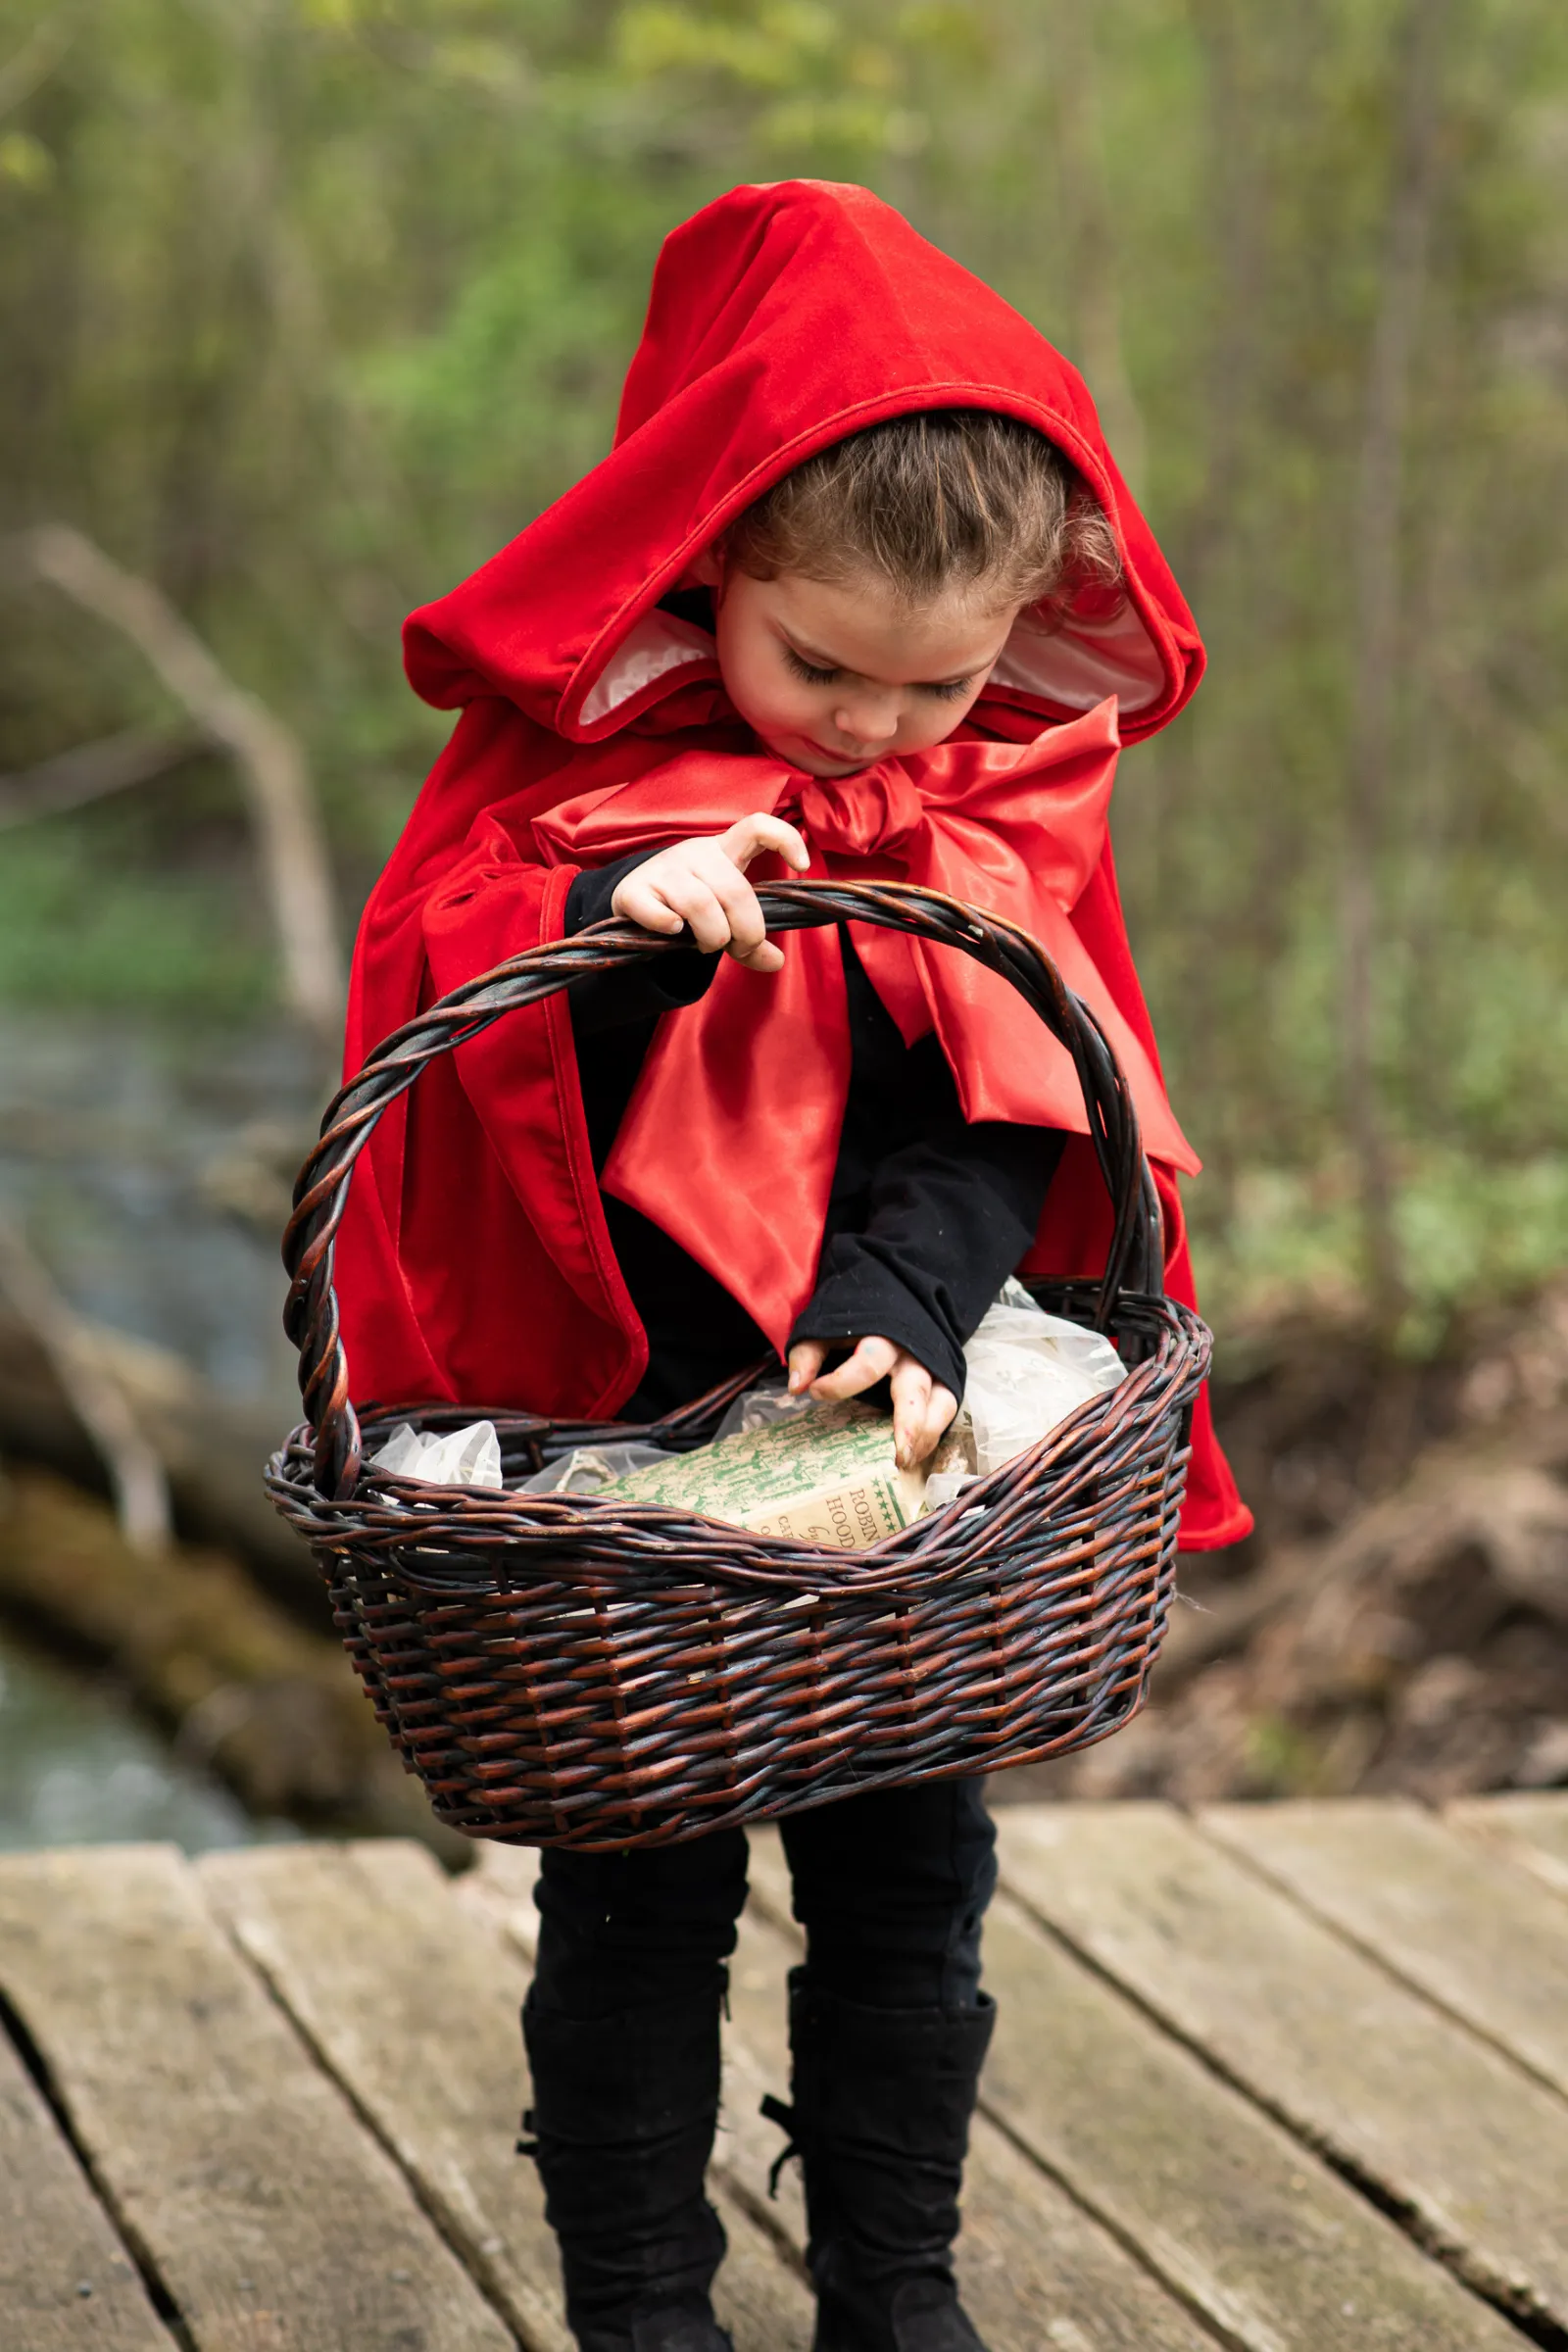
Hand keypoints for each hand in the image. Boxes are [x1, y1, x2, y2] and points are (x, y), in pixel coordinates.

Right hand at [610, 813, 809, 973]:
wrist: (632, 904)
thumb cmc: (688, 907)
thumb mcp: (725, 919)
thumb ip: (749, 939)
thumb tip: (776, 962)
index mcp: (724, 852)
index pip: (757, 826)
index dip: (785, 839)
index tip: (803, 867)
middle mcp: (695, 853)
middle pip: (736, 891)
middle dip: (745, 931)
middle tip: (738, 947)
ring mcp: (663, 869)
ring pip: (701, 906)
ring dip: (711, 937)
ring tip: (704, 944)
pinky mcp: (633, 890)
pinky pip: (662, 917)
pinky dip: (671, 931)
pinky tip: (671, 932)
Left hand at [786, 1335, 957, 1471]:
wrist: (895, 1299)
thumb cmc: (857, 1320)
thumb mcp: (826, 1328)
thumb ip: (808, 1353)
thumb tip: (796, 1387)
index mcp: (882, 1338)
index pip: (867, 1364)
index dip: (840, 1382)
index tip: (815, 1392)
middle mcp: (912, 1355)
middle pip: (915, 1389)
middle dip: (909, 1425)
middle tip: (897, 1456)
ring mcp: (932, 1368)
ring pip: (940, 1403)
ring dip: (926, 1436)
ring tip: (905, 1463)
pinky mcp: (943, 1380)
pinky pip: (945, 1411)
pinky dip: (932, 1436)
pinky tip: (913, 1456)